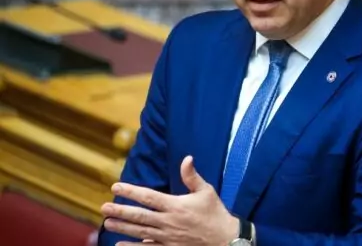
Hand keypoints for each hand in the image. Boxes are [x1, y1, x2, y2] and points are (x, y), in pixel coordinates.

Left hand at [101, 155, 237, 245]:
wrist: (225, 240)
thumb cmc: (215, 213)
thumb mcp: (206, 191)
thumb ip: (192, 176)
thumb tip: (187, 158)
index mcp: (176, 206)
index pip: (149, 197)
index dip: (131, 191)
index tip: (116, 186)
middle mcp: (169, 222)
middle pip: (140, 216)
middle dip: (121, 211)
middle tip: (104, 208)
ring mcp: (167, 238)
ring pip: (140, 232)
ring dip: (122, 227)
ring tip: (107, 222)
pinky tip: (119, 244)